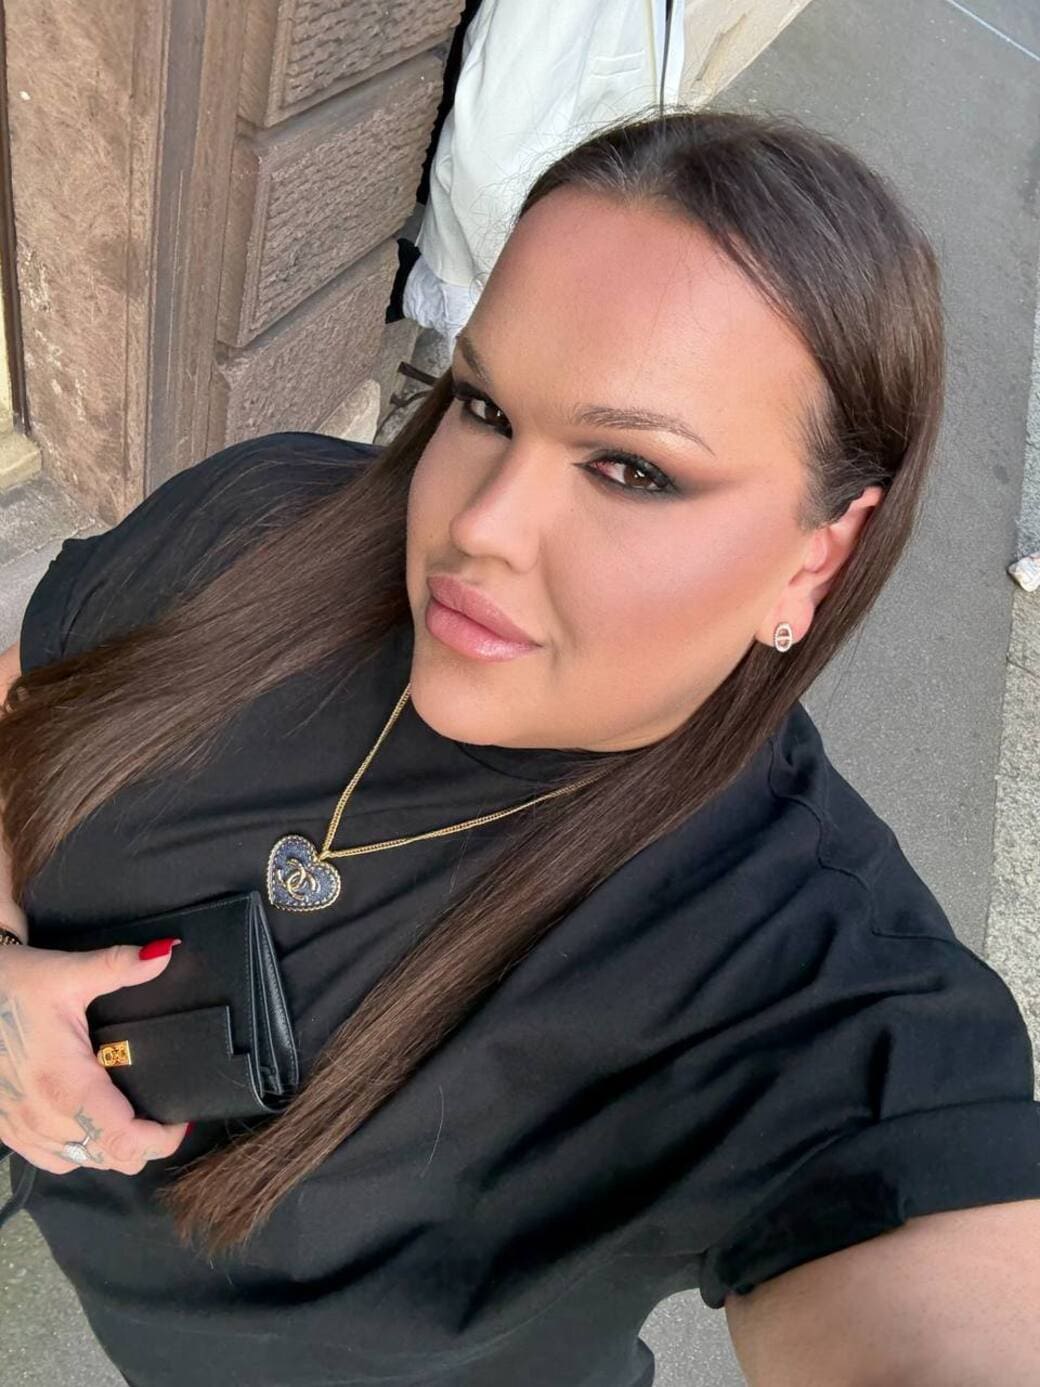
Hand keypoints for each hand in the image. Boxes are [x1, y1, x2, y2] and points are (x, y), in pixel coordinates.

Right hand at [0, 938, 190, 1172]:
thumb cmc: (12, 985)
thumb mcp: (67, 972)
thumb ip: (119, 966)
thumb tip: (165, 953)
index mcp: (63, 1085)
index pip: (121, 1139)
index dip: (160, 1139)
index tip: (182, 1119)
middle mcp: (41, 1117)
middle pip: (110, 1159)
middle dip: (147, 1145)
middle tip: (166, 1114)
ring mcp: (22, 1129)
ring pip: (85, 1164)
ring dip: (115, 1150)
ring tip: (136, 1117)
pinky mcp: (9, 1130)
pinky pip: (56, 1160)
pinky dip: (83, 1152)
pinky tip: (93, 1123)